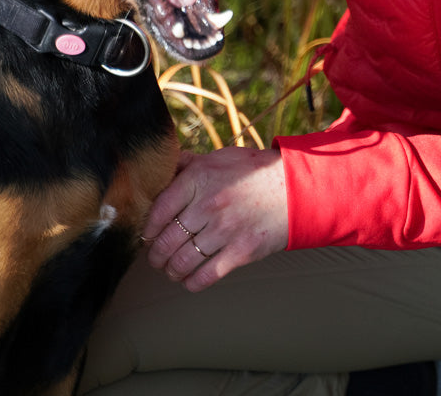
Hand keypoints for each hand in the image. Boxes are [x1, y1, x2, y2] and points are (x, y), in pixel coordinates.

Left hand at [140, 145, 287, 291]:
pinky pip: (206, 276)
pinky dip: (191, 282)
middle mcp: (209, 203)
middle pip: (167, 240)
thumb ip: (189, 164)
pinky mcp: (241, 252)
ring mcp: (225, 229)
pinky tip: (189, 280)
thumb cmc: (253, 171)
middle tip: (155, 257)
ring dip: (171, 270)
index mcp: (200, 178)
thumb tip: (161, 170)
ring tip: (170, 270)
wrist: (294, 187)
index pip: (159, 209)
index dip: (148, 228)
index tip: (147, 235)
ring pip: (182, 261)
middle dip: (155, 255)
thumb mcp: (219, 158)